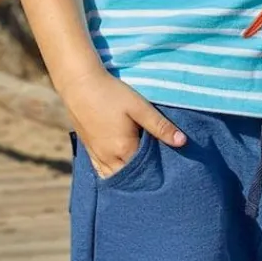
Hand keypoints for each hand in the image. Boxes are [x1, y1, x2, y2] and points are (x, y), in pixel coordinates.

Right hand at [63, 68, 185, 178]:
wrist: (79, 83)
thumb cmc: (111, 93)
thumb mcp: (139, 107)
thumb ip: (160, 126)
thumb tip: (183, 142)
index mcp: (123, 149)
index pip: (145, 171)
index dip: (158, 171)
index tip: (169, 169)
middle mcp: (108, 157)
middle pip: (129, 177)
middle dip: (142, 177)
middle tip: (157, 172)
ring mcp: (96, 155)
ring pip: (114, 176)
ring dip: (127, 176)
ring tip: (141, 172)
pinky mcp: (88, 149)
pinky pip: (101, 170)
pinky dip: (112, 173)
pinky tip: (121, 169)